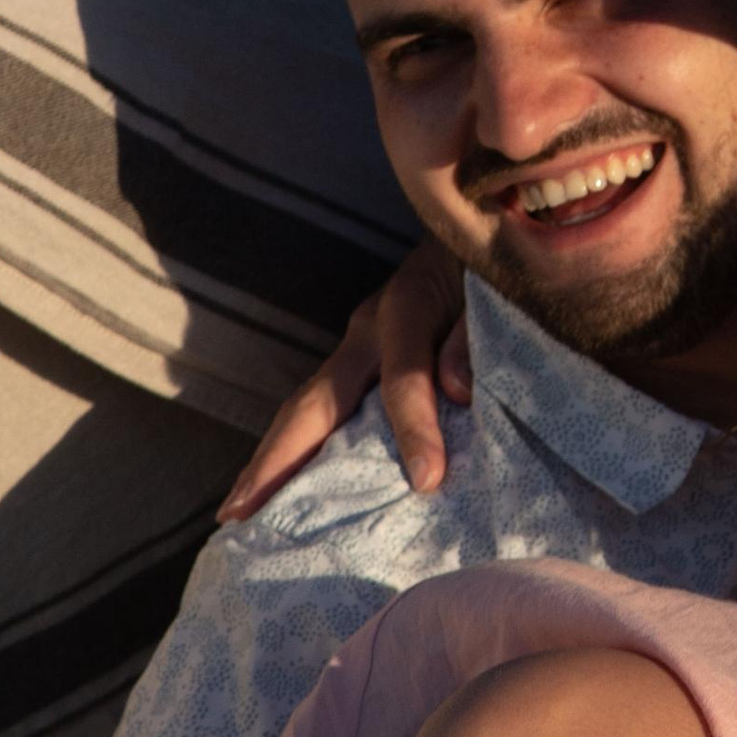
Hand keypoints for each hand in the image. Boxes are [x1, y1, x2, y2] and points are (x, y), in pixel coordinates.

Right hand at [219, 240, 472, 517]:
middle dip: (275, 461)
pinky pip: (325, 408)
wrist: (482, 221)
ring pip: (307, 408)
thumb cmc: (493, 262)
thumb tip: (456, 390)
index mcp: (406, 307)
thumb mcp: (497, 288)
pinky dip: (301, 447)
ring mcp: (358, 344)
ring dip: (273, 459)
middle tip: (239, 515)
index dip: (414, 430)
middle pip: (312, 403)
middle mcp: (367, 328)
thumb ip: (476, 336)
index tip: (428, 482)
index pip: (403, 378)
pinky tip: (286, 485)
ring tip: (242, 509)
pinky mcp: (364, 356)